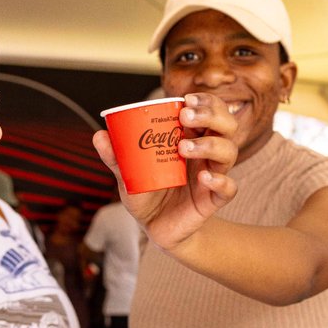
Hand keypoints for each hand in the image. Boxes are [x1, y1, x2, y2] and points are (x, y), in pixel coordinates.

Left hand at [93, 93, 237, 252]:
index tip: (187, 100)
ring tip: (184, 148)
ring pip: (229, 151)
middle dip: (211, 115)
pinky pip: (229, 188)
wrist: (154, 227)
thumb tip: (99, 135)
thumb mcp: (127, 174)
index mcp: (190, 138)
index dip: (205, 102)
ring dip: (210, 144)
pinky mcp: (213, 199)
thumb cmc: (145, 194)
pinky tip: (204, 177)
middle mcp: (206, 153)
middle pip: (226, 125)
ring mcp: (212, 174)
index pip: (208, 110)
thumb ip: (115, 157)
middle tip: (186, 117)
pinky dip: (220, 181)